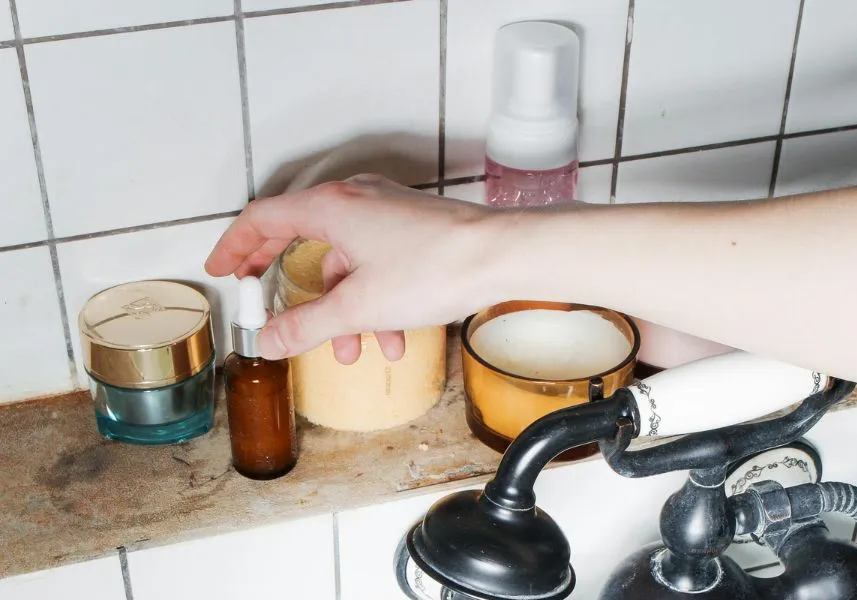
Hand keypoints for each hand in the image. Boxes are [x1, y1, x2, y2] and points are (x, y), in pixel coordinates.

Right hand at [205, 175, 500, 362]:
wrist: (503, 256)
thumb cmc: (436, 267)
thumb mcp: (358, 307)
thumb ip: (306, 325)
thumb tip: (268, 340)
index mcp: (331, 207)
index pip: (262, 218)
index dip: (235, 246)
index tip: (222, 270)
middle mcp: (356, 201)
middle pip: (300, 236)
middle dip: (285, 280)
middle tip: (264, 302)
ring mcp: (386, 213)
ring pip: (346, 262)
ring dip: (342, 310)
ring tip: (351, 354)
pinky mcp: (412, 230)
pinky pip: (377, 265)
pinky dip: (375, 302)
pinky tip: (392, 340)